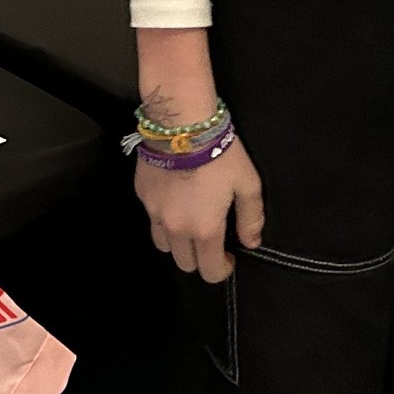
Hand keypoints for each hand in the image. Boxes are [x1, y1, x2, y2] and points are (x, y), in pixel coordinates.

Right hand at [137, 138, 264, 281]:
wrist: (181, 123)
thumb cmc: (220, 153)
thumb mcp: (247, 184)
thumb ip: (251, 218)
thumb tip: (251, 243)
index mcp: (204, 229)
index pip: (209, 271)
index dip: (222, 269)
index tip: (228, 256)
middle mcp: (176, 228)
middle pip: (184, 264)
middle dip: (199, 258)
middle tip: (209, 239)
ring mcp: (154, 212)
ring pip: (163, 245)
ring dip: (177, 242)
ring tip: (188, 222)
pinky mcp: (142, 195)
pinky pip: (152, 218)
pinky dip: (163, 217)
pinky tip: (174, 198)